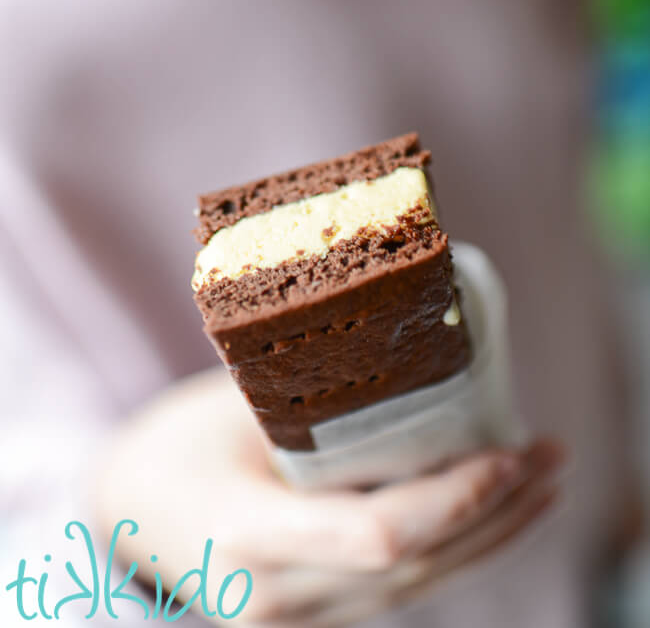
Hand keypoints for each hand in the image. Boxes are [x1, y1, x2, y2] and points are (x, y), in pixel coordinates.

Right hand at [93, 369, 564, 626]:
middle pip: (414, 569)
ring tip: (540, 482)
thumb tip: (399, 344)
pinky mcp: (313, 615)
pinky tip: (488, 512)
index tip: (505, 452)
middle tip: (548, 456)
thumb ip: (309, 399)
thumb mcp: (229, 409)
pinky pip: (398, 587)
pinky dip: (451, 548)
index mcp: (248, 536)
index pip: (378, 538)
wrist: (127, 517)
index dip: (453, 499)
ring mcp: (296, 618)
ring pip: (416, 586)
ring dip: (488, 536)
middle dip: (494, 516)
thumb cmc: (174, 447)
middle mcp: (278, 596)